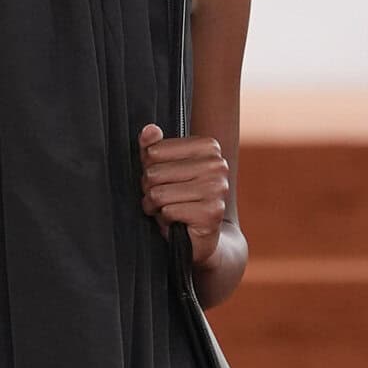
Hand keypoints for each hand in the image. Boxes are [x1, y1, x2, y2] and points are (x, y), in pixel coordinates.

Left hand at [137, 122, 228, 264]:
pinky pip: (169, 211)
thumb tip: (150, 129)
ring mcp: (218, 188)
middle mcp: (217, 164)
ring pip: (159, 193)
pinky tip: (175, 222)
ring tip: (166, 210)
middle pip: (155, 172)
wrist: (199, 237)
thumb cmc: (178, 199)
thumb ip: (153, 148)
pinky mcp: (212, 212)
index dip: (149, 169)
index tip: (162, 180)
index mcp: (209, 147)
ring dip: (155, 207)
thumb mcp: (162, 170)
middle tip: (162, 199)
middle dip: (150, 190)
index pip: (155, 151)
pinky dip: (165, 220)